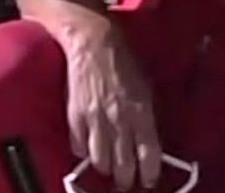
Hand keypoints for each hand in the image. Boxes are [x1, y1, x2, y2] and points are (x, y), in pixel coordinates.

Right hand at [62, 29, 162, 190]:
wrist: (94, 44)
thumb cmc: (125, 62)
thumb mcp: (146, 86)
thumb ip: (147, 114)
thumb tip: (149, 138)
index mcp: (141, 111)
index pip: (148, 151)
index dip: (149, 171)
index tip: (149, 180)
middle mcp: (119, 119)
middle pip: (123, 162)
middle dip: (126, 178)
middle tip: (127, 183)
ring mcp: (95, 119)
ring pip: (100, 159)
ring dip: (106, 169)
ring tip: (110, 172)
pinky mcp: (75, 117)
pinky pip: (80, 145)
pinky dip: (85, 152)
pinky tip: (90, 153)